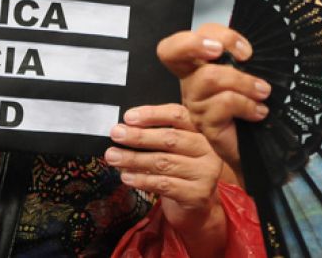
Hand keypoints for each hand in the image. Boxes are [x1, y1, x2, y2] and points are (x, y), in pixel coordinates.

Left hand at [105, 104, 226, 254]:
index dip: (153, 114)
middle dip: (139, 137)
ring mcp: (206, 173)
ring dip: (134, 159)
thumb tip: (124, 129)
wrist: (198, 208)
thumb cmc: (180, 172)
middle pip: (170, 139)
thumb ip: (156, 135)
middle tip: (116, 134)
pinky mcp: (198, 195)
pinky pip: (164, 185)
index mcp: (202, 131)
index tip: (128, 117)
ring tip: (113, 157)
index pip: (178, 115)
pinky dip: (142, 180)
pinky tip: (126, 177)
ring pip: (164, 163)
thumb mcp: (174, 149)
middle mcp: (208, 150)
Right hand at [157, 24, 269, 178]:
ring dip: (244, 81)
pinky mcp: (205, 124)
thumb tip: (249, 49)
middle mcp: (190, 82)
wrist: (256, 147)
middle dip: (200, 43)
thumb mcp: (245, 74)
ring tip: (262, 91)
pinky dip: (248, 104)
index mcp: (196, 66)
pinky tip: (259, 111)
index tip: (242, 49)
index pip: (182, 40)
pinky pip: (224, 103)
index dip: (204, 35)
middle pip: (171, 51)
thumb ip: (240, 58)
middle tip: (240, 56)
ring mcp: (194, 104)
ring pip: (210, 76)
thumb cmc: (250, 106)